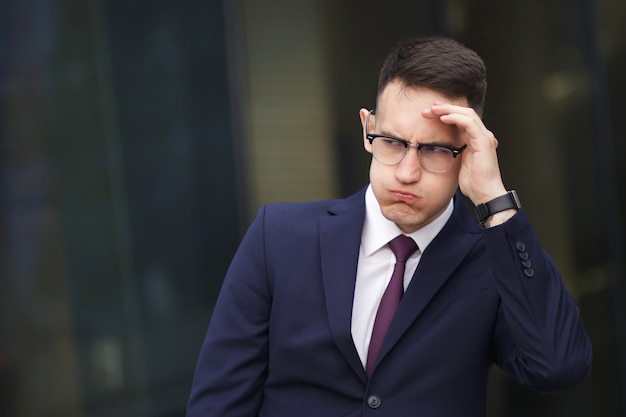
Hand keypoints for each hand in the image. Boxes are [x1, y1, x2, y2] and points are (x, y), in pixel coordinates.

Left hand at [422, 103, 514, 225]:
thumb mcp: (459, 162)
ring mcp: (484, 138)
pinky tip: (443, 118)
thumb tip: (442, 147)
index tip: (431, 112)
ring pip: (467, 114)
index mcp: (476, 139)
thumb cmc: (473, 182)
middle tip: (428, 108)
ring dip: (448, 110)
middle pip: (464, 112)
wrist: (485, 194)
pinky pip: (469, 124)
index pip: (462, 118)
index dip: (447, 112)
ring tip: (433, 110)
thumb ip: (455, 151)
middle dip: (445, 108)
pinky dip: (455, 118)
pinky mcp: (483, 142)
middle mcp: (482, 135)